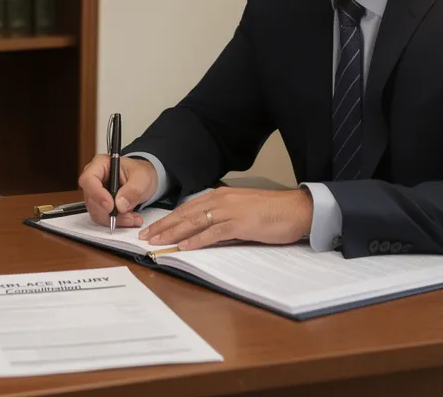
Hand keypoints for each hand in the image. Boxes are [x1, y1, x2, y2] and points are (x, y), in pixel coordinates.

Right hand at [78, 154, 157, 228]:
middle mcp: (95, 179)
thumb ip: (133, 190)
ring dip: (115, 219)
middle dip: (109, 212)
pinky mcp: (100, 206)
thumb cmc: (141, 173)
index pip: (88, 179)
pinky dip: (118, 221)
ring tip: (133, 217)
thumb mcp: (142, 178)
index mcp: (101, 164)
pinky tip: (130, 218)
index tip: (110, 206)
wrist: (145, 180)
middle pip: (91, 200)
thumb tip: (120, 205)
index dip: (97, 194)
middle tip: (128, 216)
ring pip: (97, 212)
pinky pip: (104, 218)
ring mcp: (96, 194)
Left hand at [140, 187, 313, 250]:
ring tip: (156, 242)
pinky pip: (213, 233)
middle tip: (145, 237)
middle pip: (185, 214)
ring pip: (194, 222)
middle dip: (163, 226)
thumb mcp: (242, 213)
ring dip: (173, 233)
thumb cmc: (272, 212)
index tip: (152, 229)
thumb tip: (205, 233)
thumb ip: (223, 220)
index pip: (187, 208)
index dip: (168, 219)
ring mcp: (230, 211)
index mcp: (221, 196)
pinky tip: (184, 246)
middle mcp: (221, 200)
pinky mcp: (240, 223)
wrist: (297, 209)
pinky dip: (197, 240)